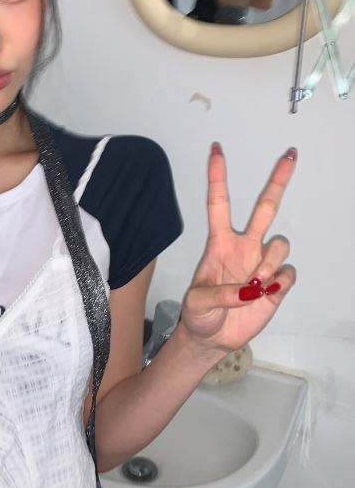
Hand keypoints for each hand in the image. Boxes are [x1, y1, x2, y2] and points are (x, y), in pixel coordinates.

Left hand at [181, 142, 296, 358]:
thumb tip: (247, 290)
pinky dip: (279, 281)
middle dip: (278, 181)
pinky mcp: (276, 284)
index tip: (216, 149)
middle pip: (265, 207)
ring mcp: (261, 263)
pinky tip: (265, 293)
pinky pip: (288, 272)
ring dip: (269, 262)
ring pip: (279, 243)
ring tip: (255, 285)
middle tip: (290, 156)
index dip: (217, 176)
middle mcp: (244, 246)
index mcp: (220, 242)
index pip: (219, 203)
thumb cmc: (200, 314)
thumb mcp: (196, 303)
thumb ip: (218, 294)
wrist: (212, 339)